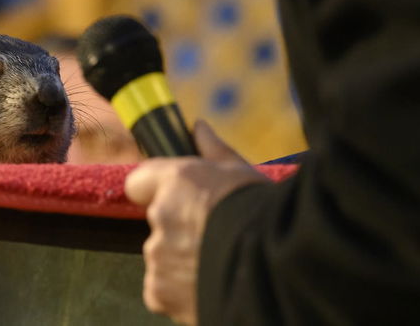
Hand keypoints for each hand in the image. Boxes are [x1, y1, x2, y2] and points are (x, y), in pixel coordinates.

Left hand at [124, 120, 267, 324]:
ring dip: (183, 263)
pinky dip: (182, 293)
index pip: (138, 182)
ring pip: (163, 258)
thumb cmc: (266, 215)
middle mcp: (160, 215)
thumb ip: (214, 151)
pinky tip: (212, 287)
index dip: (156, 192)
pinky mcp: (160, 291)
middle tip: (215, 240)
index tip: (178, 202)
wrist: (281, 271)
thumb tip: (199, 126)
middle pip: (159, 224)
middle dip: (180, 232)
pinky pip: (164, 290)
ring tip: (221, 266)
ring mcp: (158, 256)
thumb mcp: (244, 174)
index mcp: (176, 181)